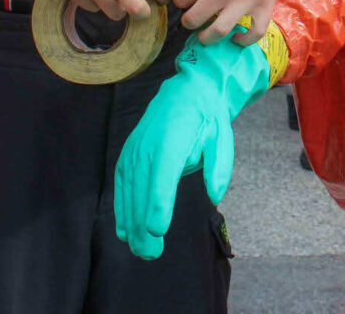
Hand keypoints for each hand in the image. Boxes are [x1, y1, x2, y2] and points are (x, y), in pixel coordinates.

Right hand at [114, 30, 270, 258]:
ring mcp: (134, 149)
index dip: (158, 203)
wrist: (188, 90)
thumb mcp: (222, 136)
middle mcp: (148, 145)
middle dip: (143, 224)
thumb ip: (219, 166)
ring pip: (129, 191)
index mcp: (172, 139)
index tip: (158, 230)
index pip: (163, 175)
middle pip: (142, 189)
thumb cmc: (207, 117)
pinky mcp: (128, 153)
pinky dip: (122, 208)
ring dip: (131, 222)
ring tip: (139, 250)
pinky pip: (122, 184)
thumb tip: (216, 194)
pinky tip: (125, 230)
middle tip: (150, 253)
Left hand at [172, 0, 301, 44]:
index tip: (185, 1)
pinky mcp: (265, 6)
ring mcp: (244, 1)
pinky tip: (237, 37)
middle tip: (192, 21)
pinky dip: (244, 40)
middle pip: (193, 19)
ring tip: (206, 36)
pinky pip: (254, 33)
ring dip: (208, 37)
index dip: (179, 1)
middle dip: (188, 22)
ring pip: (218, 32)